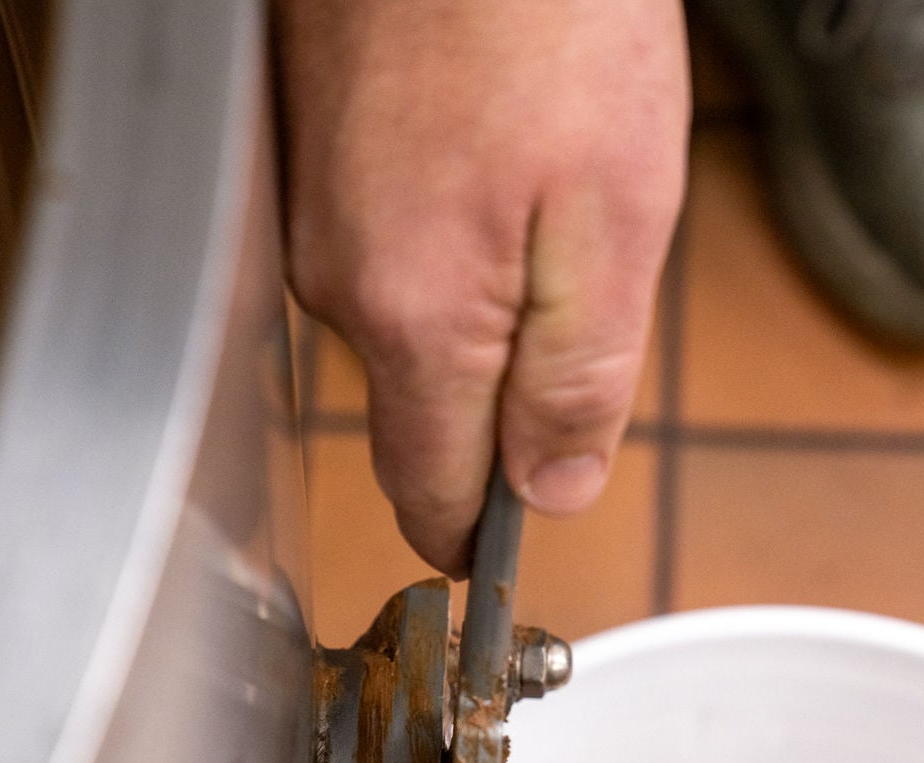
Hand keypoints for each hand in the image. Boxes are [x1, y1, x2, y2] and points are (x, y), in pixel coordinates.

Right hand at [277, 0, 689, 573]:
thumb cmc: (548, 18)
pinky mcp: (307, 172)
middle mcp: (341, 292)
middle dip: (497, 401)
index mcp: (419, 323)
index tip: (513, 549)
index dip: (480, 539)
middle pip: (420, 414)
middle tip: (579, 307)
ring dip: (473, 309)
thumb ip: (578, 376)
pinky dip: (435, 238)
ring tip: (540, 203)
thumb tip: (549, 495)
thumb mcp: (617, 215)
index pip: (430, 496)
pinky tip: (484, 159)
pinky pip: (376, 254)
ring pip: (402, 331)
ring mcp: (311, 227)